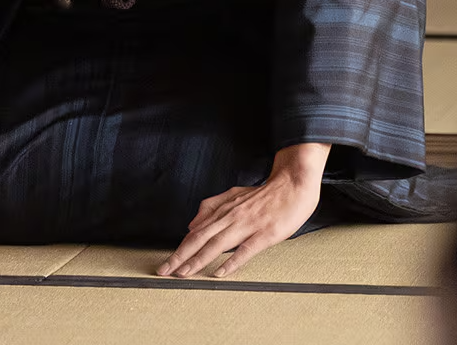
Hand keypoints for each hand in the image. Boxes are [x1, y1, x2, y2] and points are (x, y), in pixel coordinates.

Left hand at [158, 142, 327, 278]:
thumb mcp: (234, 194)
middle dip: (180, 257)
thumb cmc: (265, 193)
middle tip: (164, 271)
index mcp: (223, 210)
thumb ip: (211, 207)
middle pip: (200, 239)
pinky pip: (245, 250)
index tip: (166, 263)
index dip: (179, 249)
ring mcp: (247, 226)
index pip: (195, 232)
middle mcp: (230, 217)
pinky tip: (220, 272)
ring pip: (217, 245)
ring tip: (184, 273)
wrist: (293, 184)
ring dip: (198, 260)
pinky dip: (231, 261)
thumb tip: (190, 223)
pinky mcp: (264, 234)